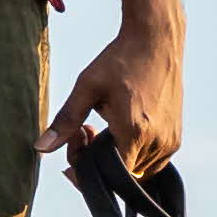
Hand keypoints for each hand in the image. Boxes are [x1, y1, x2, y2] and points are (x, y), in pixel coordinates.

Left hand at [55, 21, 184, 178]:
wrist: (156, 40)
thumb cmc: (120, 60)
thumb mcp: (87, 87)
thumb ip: (66, 121)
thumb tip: (40, 148)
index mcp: (134, 131)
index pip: (110, 176)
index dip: (89, 169)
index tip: (76, 144)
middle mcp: (157, 142)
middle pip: (121, 175)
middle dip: (98, 159)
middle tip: (85, 129)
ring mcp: (170, 142)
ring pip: (136, 171)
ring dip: (117, 157)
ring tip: (104, 126)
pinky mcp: (176, 137)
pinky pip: (151, 162)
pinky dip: (133, 153)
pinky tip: (122, 128)